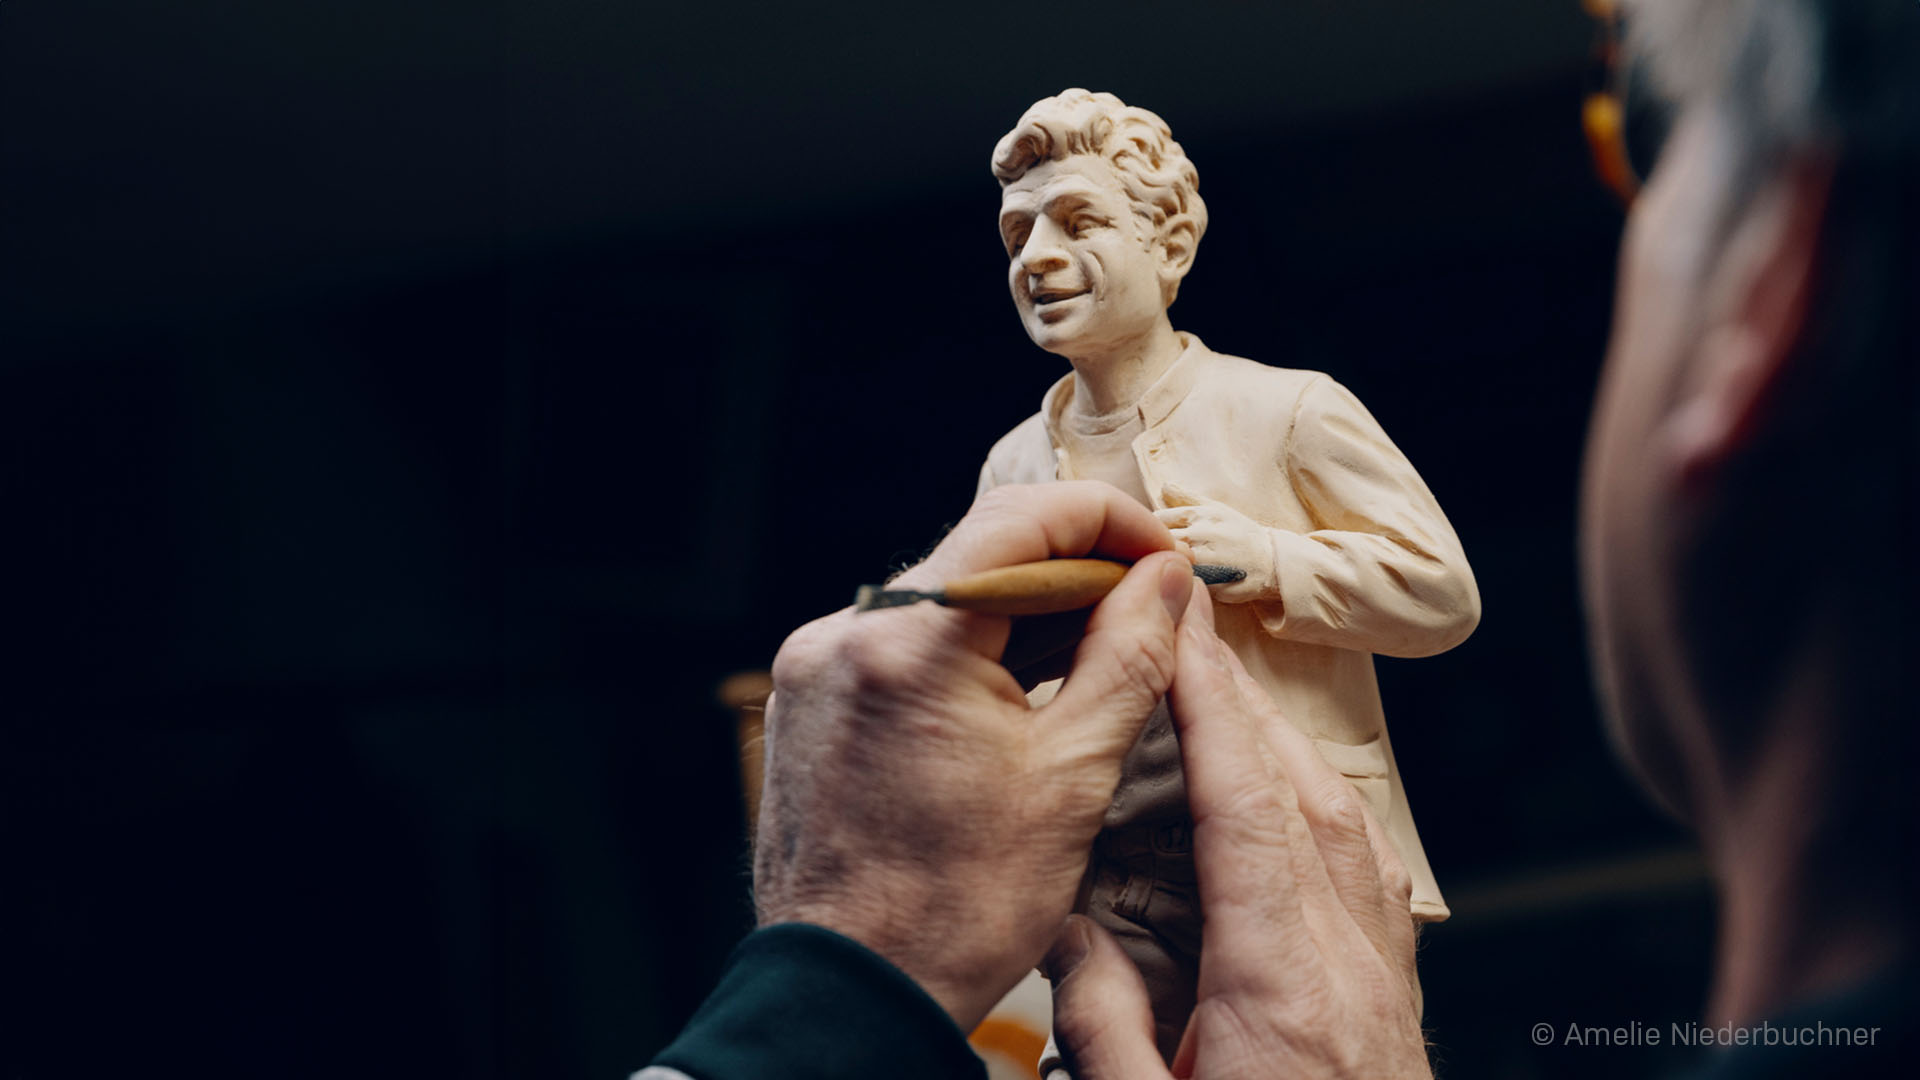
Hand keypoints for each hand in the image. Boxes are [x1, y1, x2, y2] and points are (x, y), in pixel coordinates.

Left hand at [754, 481, 1198, 1032]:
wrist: (852, 994)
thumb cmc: (958, 906)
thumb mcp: (1072, 777)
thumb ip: (1129, 657)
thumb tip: (1167, 580)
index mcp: (907, 641)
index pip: (1022, 518)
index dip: (1110, 522)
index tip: (1165, 559)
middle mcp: (844, 633)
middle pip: (978, 556)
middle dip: (1073, 572)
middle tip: (1146, 609)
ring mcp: (815, 666)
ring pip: (941, 601)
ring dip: (1023, 616)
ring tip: (1097, 656)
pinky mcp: (808, 701)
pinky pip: (900, 644)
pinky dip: (968, 654)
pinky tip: (1022, 694)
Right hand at [1042, 598, 1429, 1079]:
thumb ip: (1105, 1020)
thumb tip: (1070, 929)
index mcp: (1284, 992)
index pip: (1245, 810)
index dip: (1209, 710)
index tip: (1178, 633)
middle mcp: (1351, 969)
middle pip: (1302, 796)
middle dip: (1243, 703)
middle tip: (1188, 632)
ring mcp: (1385, 984)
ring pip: (1343, 825)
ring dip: (1280, 747)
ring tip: (1222, 699)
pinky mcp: (1394, 1003)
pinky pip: (1365, 871)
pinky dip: (1317, 807)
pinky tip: (1288, 800)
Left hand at [1153, 484, 1274, 604]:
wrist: (1272, 562)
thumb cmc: (1240, 534)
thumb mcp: (1216, 509)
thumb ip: (1187, 498)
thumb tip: (1164, 485)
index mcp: (1196, 515)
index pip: (1156, 520)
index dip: (1152, 530)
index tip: (1156, 538)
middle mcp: (1196, 535)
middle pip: (1156, 541)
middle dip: (1153, 548)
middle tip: (1158, 556)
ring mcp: (1201, 560)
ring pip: (1166, 562)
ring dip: (1163, 565)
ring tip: (1169, 570)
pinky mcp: (1206, 584)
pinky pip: (1180, 582)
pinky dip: (1176, 583)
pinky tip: (1180, 584)